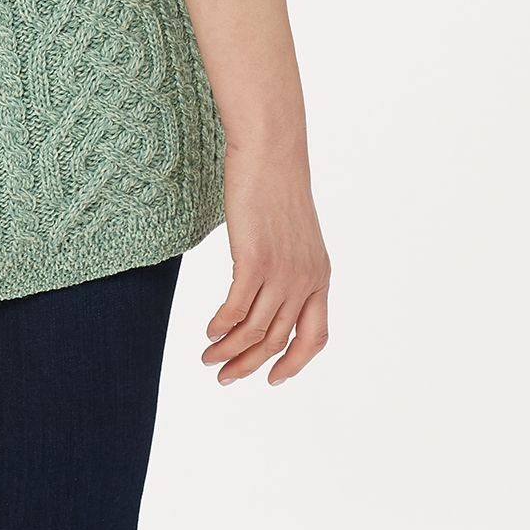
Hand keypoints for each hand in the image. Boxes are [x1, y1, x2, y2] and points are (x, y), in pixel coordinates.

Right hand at [202, 141, 330, 385]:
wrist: (272, 151)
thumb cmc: (277, 184)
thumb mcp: (295, 234)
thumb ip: (291, 264)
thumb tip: (272, 285)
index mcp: (320, 277)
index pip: (314, 337)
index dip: (294, 364)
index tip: (273, 378)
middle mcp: (305, 281)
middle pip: (277, 341)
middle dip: (249, 365)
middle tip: (225, 377)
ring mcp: (281, 272)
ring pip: (254, 331)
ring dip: (229, 351)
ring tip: (208, 358)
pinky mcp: (255, 260)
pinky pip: (236, 309)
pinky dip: (221, 326)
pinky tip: (208, 330)